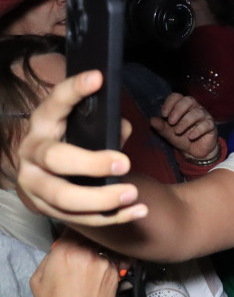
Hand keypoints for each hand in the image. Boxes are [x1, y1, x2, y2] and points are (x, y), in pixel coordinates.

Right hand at [16, 71, 146, 225]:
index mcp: (43, 125)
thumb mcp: (83, 130)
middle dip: (91, 163)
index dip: (74, 90)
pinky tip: (138, 210)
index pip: (55, 103)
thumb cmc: (71, 144)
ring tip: (132, 194)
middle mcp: (31, 153)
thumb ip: (104, 126)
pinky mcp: (45, 209)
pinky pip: (79, 219)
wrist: (44, 177)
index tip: (98, 77)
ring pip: (63, 197)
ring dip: (101, 199)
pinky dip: (113, 217)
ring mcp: (34, 184)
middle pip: (56, 159)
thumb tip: (121, 127)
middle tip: (124, 163)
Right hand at [30, 229, 123, 296]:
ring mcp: (105, 261)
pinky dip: (110, 259)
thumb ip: (50, 257)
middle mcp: (88, 253)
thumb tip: (60, 246)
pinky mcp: (117, 271)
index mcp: (65, 252)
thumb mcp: (38, 279)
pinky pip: (115, 257)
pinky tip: (102, 268)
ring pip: (104, 244)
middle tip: (83, 246)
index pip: (74, 227)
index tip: (73, 233)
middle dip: (88, 237)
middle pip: (91, 234)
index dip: (74, 229)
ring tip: (93, 260)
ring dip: (100, 248)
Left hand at [150, 93, 217, 161]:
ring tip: (178, 132)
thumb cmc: (182, 138)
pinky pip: (206, 124)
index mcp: (183, 106)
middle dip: (178, 110)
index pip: (177, 97)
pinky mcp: (211, 126)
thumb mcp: (168, 134)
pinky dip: (197, 130)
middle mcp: (194, 108)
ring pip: (197, 113)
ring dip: (185, 122)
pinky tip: (191, 137)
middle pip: (188, 100)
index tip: (163, 115)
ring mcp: (204, 116)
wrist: (194, 152)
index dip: (170, 103)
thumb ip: (161, 127)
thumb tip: (152, 120)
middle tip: (171, 122)